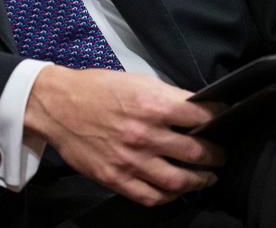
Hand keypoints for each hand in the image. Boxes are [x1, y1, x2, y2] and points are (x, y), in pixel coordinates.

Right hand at [24, 66, 224, 206]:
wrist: (54, 104)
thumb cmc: (93, 89)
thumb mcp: (133, 80)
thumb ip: (165, 96)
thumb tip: (193, 109)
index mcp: (150, 104)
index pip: (202, 116)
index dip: (218, 117)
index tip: (221, 120)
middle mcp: (144, 134)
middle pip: (197, 153)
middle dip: (214, 154)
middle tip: (217, 154)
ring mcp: (130, 159)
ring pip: (180, 181)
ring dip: (200, 180)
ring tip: (204, 177)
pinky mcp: (115, 177)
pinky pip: (152, 196)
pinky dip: (169, 196)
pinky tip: (173, 189)